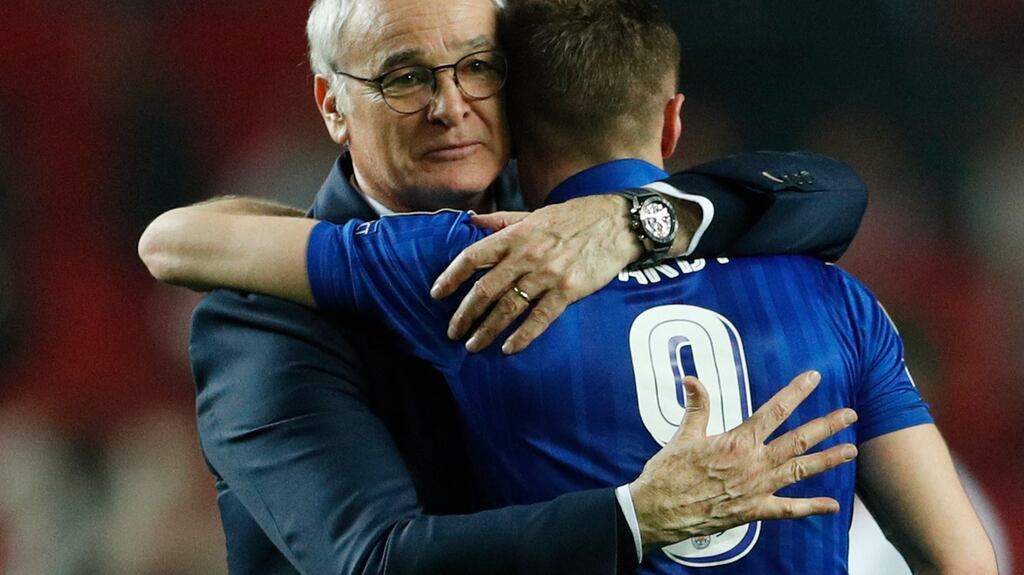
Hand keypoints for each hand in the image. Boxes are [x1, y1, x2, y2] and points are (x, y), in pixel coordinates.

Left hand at [430, 195, 641, 353]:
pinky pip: (540, 318)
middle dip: (465, 314)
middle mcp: (527, 256)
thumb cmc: (574, 217)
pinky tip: (509, 348)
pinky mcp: (568, 290)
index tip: (437, 294)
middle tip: (453, 332)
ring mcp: (547, 275)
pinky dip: (523, 336)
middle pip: (485, 289)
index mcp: (515, 236)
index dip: (451, 277)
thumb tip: (472, 220)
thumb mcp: (535, 213)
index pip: (472, 257)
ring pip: (509, 308)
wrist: (617, 223)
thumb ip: (502, 220)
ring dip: (487, 330)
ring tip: (473, 345)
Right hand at [630, 371, 857, 549]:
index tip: (814, 378)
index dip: (796, 392)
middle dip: (827, 426)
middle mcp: (754, 463)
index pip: (775, 410)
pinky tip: (832, 506)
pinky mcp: (754, 511)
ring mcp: (758, 488)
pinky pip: (788, 510)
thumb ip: (697, 407)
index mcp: (738, 440)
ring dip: (828, 460)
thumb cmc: (669, 473)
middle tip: (850, 415)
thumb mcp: (683, 435)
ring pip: (801, 470)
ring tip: (851, 451)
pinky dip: (811, 508)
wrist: (659, 510)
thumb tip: (692, 379)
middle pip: (799, 440)